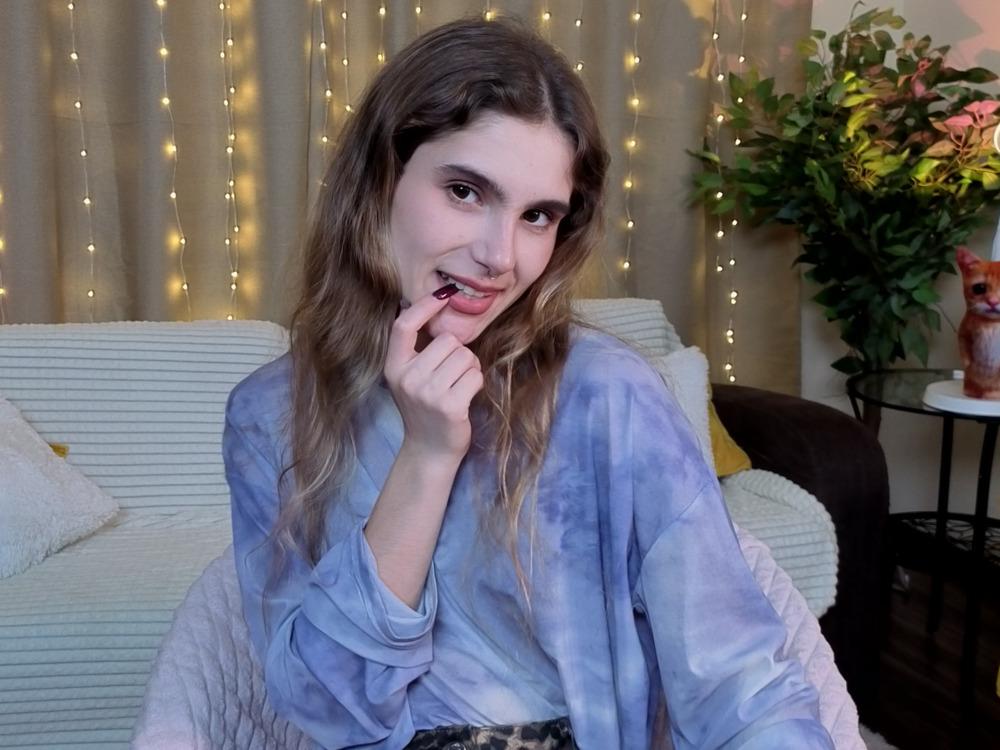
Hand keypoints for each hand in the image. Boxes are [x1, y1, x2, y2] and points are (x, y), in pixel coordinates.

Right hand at [384, 288, 483, 461]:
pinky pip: (475, 375)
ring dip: (470, 368)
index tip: (443, 294)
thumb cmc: (425, 408)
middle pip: (447, 340)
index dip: (424, 306)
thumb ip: (417, 349)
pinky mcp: (449, 406)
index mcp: (394, 367)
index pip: (403, 326)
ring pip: (465, 356)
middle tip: (452, 375)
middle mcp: (407, 378)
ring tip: (459, 386)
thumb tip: (435, 304)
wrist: (429, 450)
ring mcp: (427, 393)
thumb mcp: (410, 377)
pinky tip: (466, 397)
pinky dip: (477, 383)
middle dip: (459, 353)